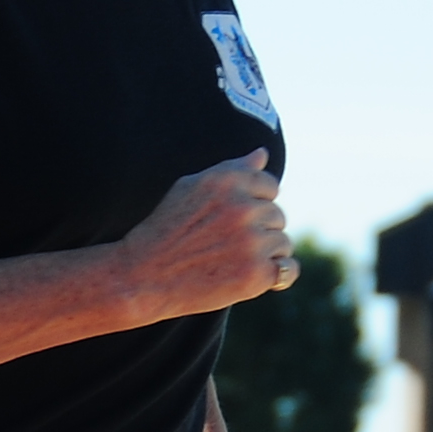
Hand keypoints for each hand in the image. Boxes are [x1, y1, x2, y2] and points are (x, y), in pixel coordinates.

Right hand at [106, 156, 294, 326]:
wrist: (144, 277)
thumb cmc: (166, 231)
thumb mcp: (190, 188)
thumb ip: (230, 170)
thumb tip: (262, 154)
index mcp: (227, 181)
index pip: (270, 186)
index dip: (254, 205)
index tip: (231, 221)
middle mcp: (243, 207)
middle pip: (278, 216)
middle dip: (258, 231)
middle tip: (226, 246)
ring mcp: (252, 241)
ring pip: (283, 243)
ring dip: (265, 254)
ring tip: (232, 262)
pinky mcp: (256, 273)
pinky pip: (288, 269)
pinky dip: (277, 276)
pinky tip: (255, 277)